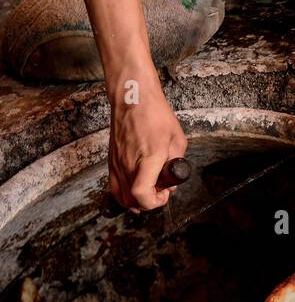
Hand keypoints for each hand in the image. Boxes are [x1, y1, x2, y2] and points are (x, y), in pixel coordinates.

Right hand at [109, 82, 187, 211]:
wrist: (132, 99)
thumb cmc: (154, 114)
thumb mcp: (177, 139)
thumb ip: (176, 162)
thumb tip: (171, 180)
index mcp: (149, 158)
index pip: (142, 194)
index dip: (155, 202)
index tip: (164, 194)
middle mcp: (129, 164)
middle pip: (133, 201)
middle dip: (150, 201)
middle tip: (160, 190)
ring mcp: (117, 164)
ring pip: (123, 197)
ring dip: (137, 200)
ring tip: (149, 189)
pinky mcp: (111, 161)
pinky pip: (115, 187)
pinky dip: (125, 194)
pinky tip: (135, 189)